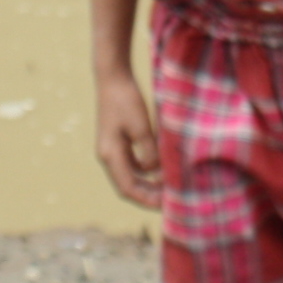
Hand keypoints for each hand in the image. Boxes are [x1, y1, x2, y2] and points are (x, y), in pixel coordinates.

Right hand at [94, 69, 162, 209]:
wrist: (113, 77)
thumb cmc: (126, 100)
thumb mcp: (141, 126)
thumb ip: (149, 151)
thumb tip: (156, 171)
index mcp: (110, 155)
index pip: (128, 188)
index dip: (147, 200)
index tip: (166, 205)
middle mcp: (109, 156)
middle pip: (129, 185)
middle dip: (149, 195)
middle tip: (172, 200)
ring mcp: (113, 149)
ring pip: (132, 175)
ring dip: (149, 183)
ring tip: (170, 187)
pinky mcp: (119, 141)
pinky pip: (134, 163)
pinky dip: (148, 170)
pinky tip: (163, 168)